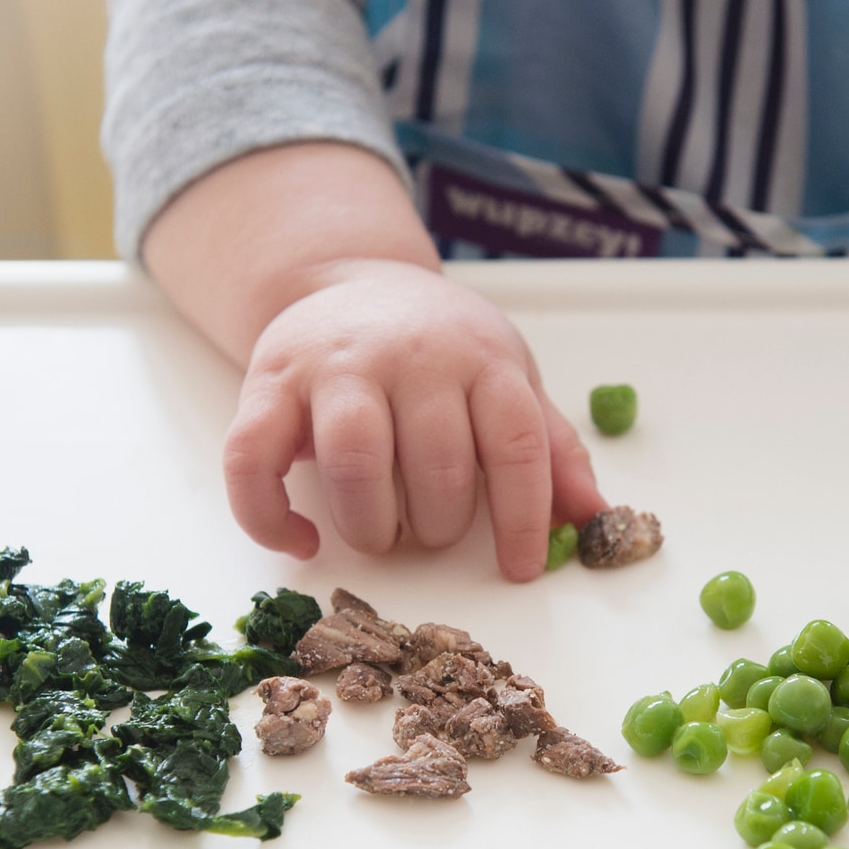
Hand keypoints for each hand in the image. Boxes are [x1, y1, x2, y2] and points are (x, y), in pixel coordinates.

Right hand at [141, 141, 603, 580]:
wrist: (349, 279)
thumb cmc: (441, 348)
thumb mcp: (508, 378)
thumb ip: (549, 446)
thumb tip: (595, 515)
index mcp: (481, 357)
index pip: (514, 442)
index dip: (522, 515)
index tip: (520, 568)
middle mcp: (409, 356)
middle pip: (435, 459)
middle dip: (440, 523)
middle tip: (433, 535)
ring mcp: (334, 367)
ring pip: (354, 459)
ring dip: (371, 524)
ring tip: (381, 536)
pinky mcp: (268, 383)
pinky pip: (252, 459)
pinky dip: (270, 517)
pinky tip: (303, 540)